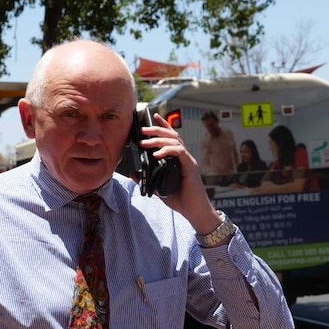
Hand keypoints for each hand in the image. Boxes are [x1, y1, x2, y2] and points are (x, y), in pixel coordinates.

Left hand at [139, 113, 222, 234]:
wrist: (195, 211)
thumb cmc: (181, 200)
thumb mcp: (159, 188)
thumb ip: (148, 179)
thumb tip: (134, 174)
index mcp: (178, 159)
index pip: (172, 138)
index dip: (164, 125)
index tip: (154, 116)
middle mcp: (184, 157)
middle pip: (172, 135)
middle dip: (157, 129)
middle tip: (143, 129)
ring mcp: (188, 161)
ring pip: (174, 142)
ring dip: (158, 139)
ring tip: (144, 142)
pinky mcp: (190, 167)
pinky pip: (179, 152)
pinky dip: (167, 150)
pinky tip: (157, 153)